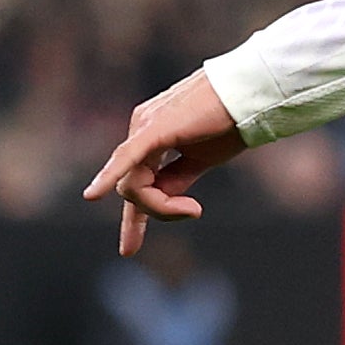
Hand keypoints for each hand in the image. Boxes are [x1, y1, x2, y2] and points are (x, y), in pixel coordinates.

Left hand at [82, 71, 249, 255]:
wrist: (251, 94)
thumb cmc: (232, 122)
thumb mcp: (200, 161)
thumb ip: (177, 181)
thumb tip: (165, 203)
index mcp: (150, 135)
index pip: (132, 182)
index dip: (133, 219)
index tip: (129, 250)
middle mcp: (140, 129)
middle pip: (131, 188)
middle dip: (157, 211)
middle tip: (194, 212)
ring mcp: (143, 127)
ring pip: (132, 185)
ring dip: (160, 206)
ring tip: (194, 209)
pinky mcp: (153, 130)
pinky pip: (126, 160)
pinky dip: (109, 177)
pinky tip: (92, 195)